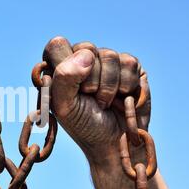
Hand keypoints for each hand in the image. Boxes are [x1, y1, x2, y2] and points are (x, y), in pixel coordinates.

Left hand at [44, 36, 150, 164]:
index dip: (65, 65)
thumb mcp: (64, 107)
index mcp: (60, 67)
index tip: (71, 87)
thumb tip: (86, 55)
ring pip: (110, 55)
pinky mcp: (130, 66)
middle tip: (89, 98)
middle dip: (90, 80)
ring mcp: (107, 61)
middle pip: (86, 48)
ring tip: (106, 102)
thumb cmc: (84, 125)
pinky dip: (126, 86)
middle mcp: (82, 59)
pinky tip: (122, 98)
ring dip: (109, 86)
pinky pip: (130, 63)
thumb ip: (64, 78)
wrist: (116, 143)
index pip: (57, 44)